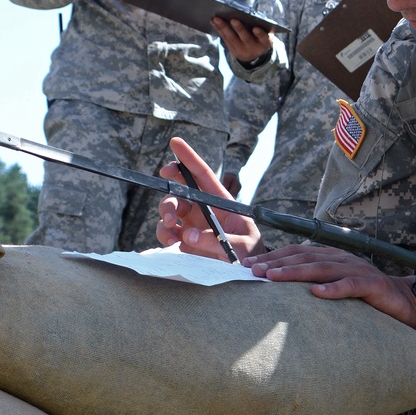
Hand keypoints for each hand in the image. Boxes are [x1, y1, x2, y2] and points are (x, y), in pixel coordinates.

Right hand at [156, 137, 263, 259]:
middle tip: (171, 212)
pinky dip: (164, 235)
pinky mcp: (183, 240)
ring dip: (165, 216)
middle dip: (169, 192)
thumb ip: (217, 240)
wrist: (246, 273)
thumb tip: (188, 236)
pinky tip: (172, 243)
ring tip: (171, 234)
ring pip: (169, 209)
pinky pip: (166, 231)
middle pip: (179, 190)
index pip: (202, 174)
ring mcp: (191, 223)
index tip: (175, 142)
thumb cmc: (250, 253)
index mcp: (220, 201)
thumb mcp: (242, 246)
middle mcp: (203, 208)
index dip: (189, 157)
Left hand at [212, 16, 273, 64]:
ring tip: (216, 18)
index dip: (260, 34)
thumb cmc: (260, 36)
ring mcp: (243, 51)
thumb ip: (259, 25)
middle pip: (246, 38)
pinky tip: (214, 22)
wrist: (254, 52)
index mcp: (265, 42)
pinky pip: (225, 39)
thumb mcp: (264, 32)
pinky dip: (219, 29)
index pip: (264, 38)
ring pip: (232, 39)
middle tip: (233, 19)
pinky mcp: (234, 51)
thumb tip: (245, 13)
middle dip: (239, 29)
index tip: (256, 28)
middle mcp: (254, 48)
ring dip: (224, 28)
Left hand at [244, 245, 415, 332]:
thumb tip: (278, 286)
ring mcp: (358, 271)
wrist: (407, 303)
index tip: (248, 265)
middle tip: (253, 270)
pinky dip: (334, 289)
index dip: (273, 256)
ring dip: (296, 272)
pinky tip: (317, 294)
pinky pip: (351, 286)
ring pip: (323, 269)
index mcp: (333, 257)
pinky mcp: (373, 287)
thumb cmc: (366, 297)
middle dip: (277, 263)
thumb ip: (314, 282)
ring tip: (274, 278)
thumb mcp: (337, 286)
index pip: (298, 252)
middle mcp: (343, 259)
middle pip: (305, 257)